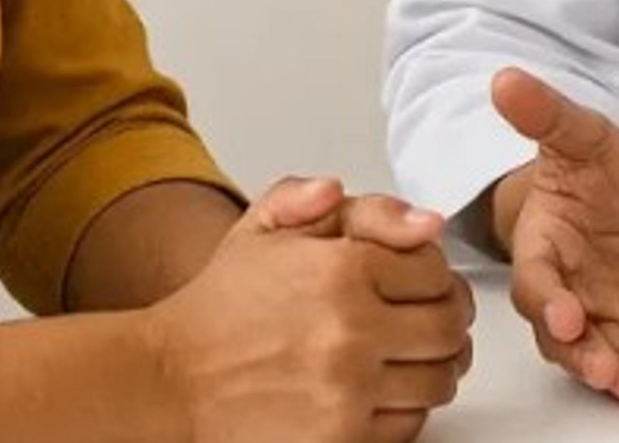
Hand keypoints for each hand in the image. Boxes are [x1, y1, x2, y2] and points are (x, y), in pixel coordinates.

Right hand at [146, 176, 474, 442]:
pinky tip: (385, 389)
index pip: (435, 269)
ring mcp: (350, 390)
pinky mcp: (343, 438)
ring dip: (434, 365)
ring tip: (411, 355)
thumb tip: (411, 216)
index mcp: (342, 268)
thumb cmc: (217, 308)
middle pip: (448, 325)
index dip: (434, 272)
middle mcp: (353, 330)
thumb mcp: (261, 228)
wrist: (171, 381)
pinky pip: (410, 422)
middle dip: (447, 318)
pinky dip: (408, 406)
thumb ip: (321, 200)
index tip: (422, 280)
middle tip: (431, 317)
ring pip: (438, 378)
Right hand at [489, 67, 618, 405]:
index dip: (548, 302)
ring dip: (613, 371)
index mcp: (540, 246)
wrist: (612, 190)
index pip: (535, 282)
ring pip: (597, 351)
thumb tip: (504, 79)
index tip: (566, 315)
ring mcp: (597, 310)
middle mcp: (563, 289)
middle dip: (581, 355)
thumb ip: (544, 114)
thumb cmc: (585, 168)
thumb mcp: (578, 133)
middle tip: (604, 368)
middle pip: (561, 335)